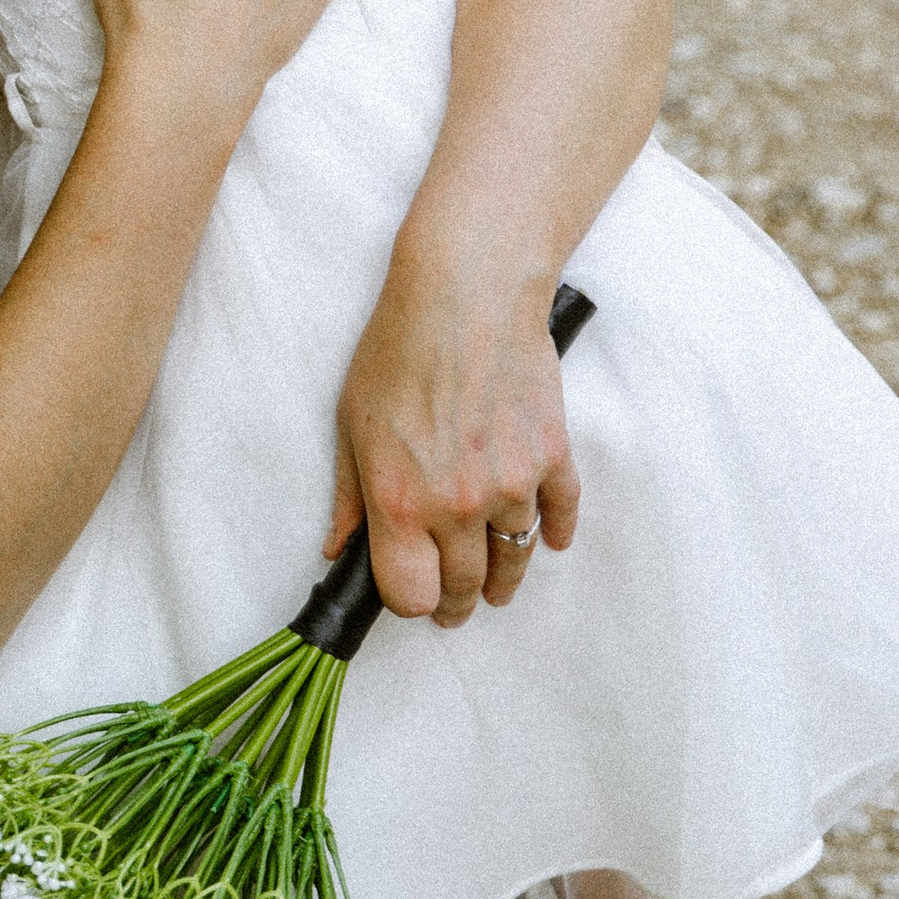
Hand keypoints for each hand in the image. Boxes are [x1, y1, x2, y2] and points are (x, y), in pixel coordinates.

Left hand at [328, 249, 580, 623]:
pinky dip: (554, 533)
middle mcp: (458, 505)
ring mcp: (512, 483)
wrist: (467, 292)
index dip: (412, 604)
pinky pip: (559, 515)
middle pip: (465, 585)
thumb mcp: (351, 423)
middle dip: (458, 603)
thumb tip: (339, 548)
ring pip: (515, 558)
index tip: (415, 599)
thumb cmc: (400, 349)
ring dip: (505, 578)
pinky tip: (547, 541)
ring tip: (497, 586)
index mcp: (401, 503)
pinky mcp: (552, 456)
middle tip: (457, 606)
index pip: (412, 595)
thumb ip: (348, 496)